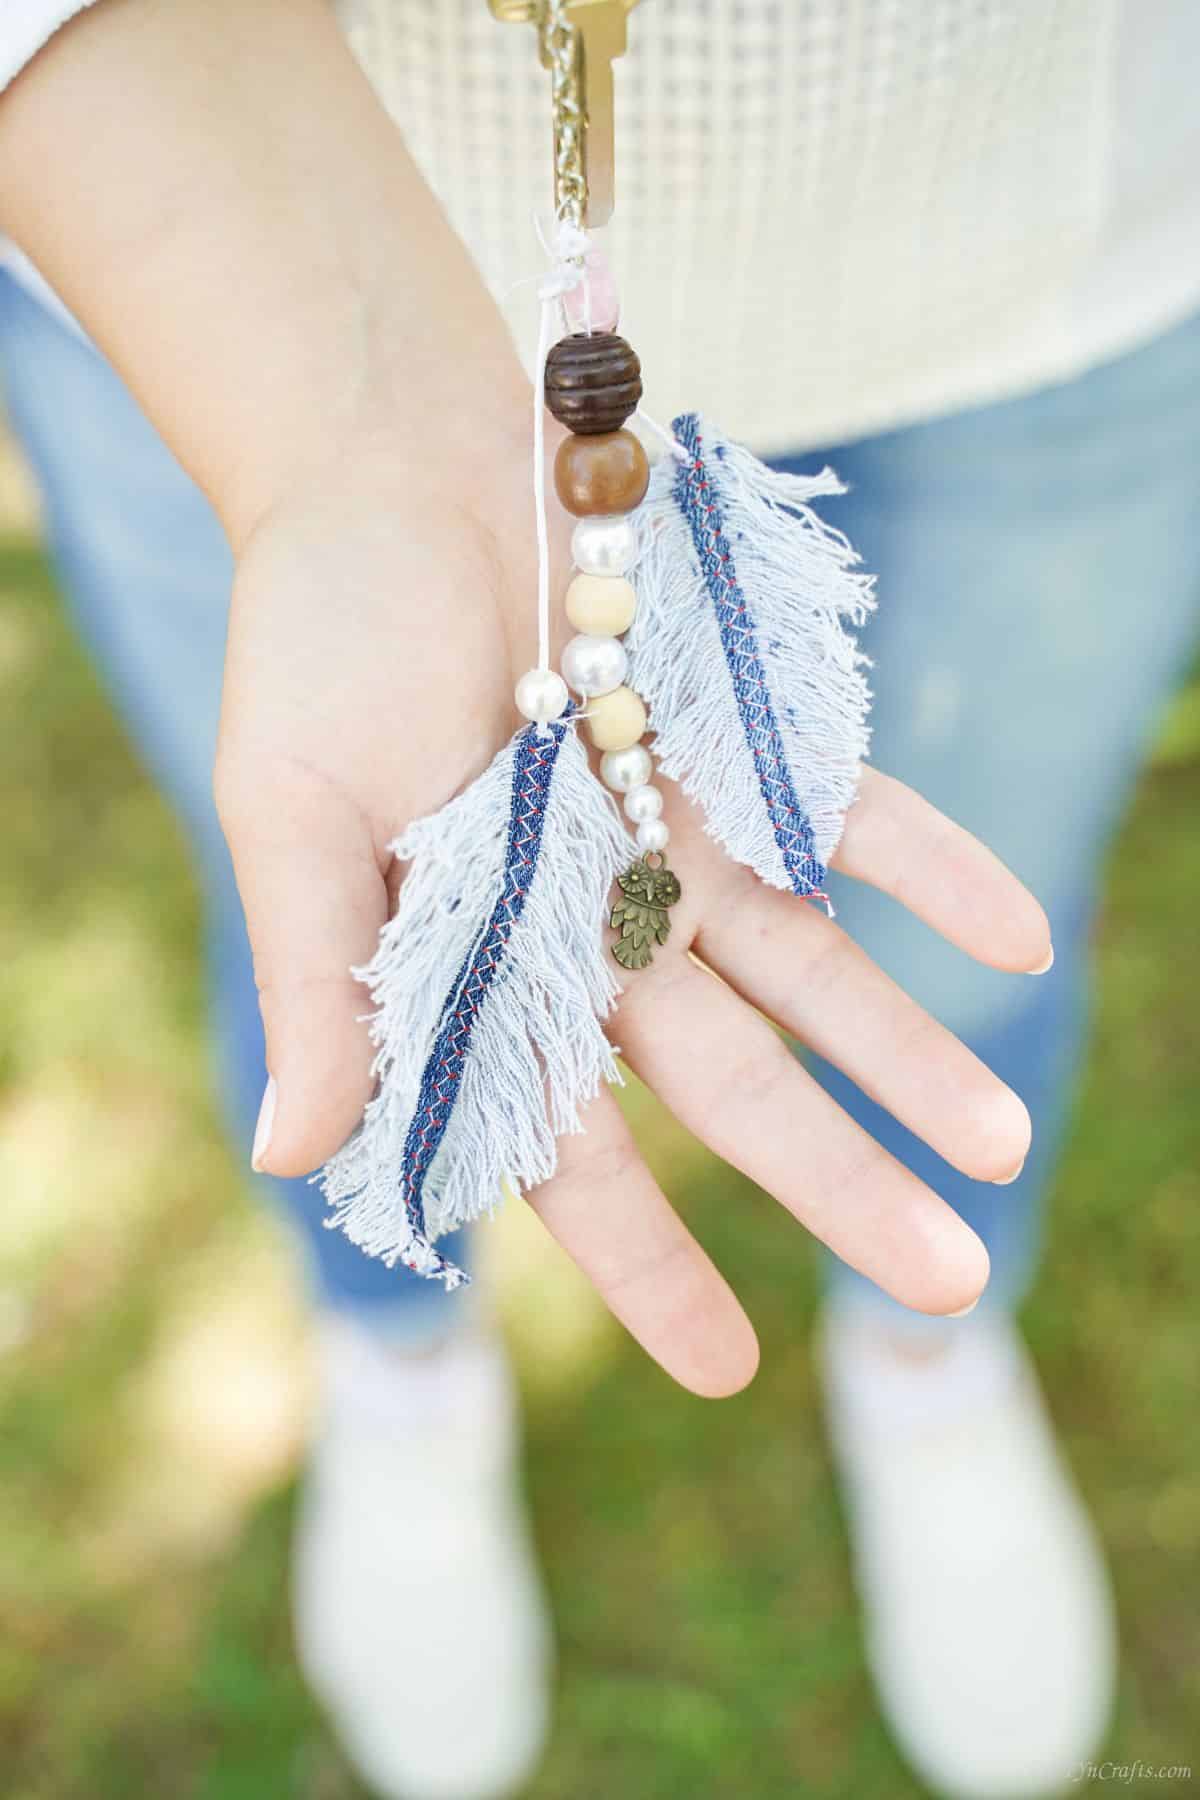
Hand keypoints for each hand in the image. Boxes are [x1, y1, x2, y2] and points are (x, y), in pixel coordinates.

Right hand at [219, 412, 1049, 1399]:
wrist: (391, 464)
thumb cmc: (317, 644)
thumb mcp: (292, 821)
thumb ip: (315, 984)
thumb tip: (292, 1160)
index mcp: (480, 972)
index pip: (568, 1148)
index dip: (644, 1259)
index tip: (729, 1370)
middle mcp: (593, 925)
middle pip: (727, 1079)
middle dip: (832, 1177)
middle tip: (948, 1280)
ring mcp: (674, 835)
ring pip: (809, 969)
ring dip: (909, 1050)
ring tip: (1007, 1141)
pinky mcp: (733, 740)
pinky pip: (850, 815)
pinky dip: (934, 868)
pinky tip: (1022, 938)